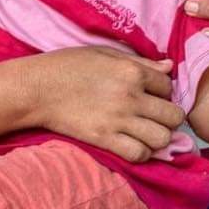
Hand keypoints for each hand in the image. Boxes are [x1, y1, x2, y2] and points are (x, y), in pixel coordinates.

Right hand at [31, 46, 184, 163]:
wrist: (35, 89)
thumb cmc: (67, 66)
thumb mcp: (104, 54)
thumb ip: (139, 61)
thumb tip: (169, 66)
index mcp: (131, 71)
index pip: (168, 86)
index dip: (162, 92)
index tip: (151, 96)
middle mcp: (130, 96)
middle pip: (173, 115)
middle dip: (168, 117)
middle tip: (154, 117)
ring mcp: (118, 120)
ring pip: (162, 138)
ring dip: (158, 137)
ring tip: (146, 133)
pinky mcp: (104, 139)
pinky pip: (139, 154)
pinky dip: (141, 152)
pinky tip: (132, 144)